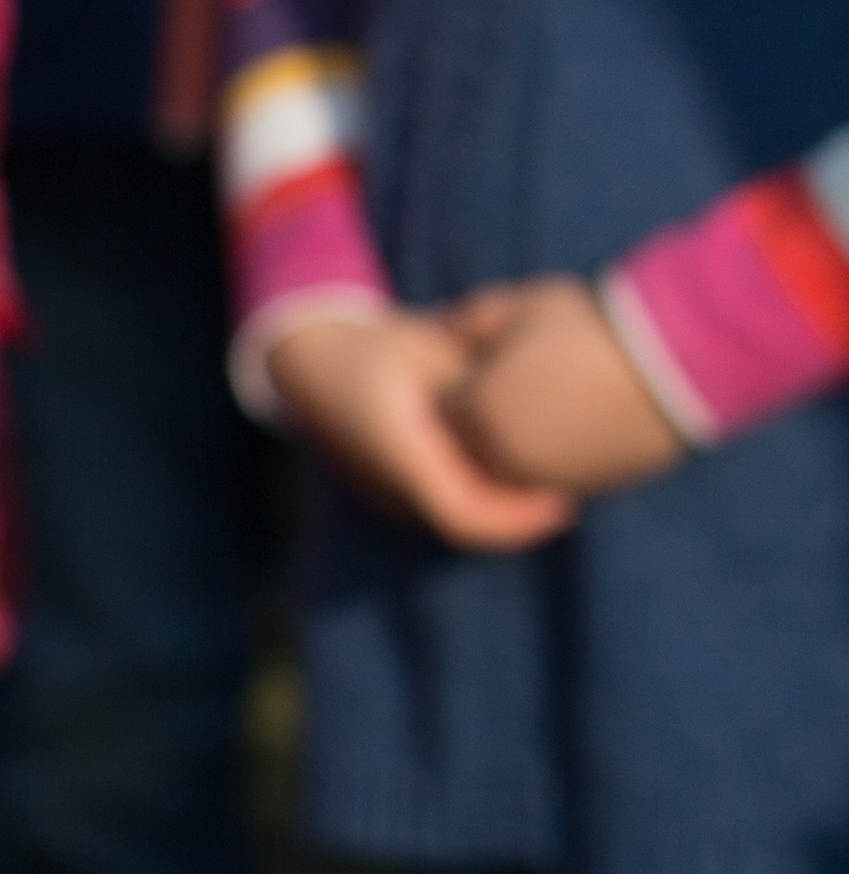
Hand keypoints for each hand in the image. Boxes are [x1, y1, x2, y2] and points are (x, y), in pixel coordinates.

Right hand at [262, 308, 581, 549]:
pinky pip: (441, 506)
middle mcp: (388, 485)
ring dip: (499, 509)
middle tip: (566, 489)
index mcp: (400, 453)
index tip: (564, 499)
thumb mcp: (434, 352)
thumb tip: (539, 411)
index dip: (520, 520)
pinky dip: (477, 497)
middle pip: (468, 526)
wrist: (307, 358)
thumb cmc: (375, 347)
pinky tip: (504, 471)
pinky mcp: (385, 490)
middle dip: (520, 516)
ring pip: (455, 520)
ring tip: (542, 481)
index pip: (467, 517)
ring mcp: (383, 493)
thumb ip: (481, 386)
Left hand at [442, 278, 692, 496]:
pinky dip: (550, 461)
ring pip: (509, 470)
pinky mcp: (588, 488)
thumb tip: (445, 327)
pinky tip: (571, 426)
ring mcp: (546, 477)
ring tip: (544, 405)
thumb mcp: (522, 307)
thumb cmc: (591, 328)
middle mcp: (504, 454)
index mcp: (478, 410)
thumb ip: (473, 319)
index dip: (459, 386)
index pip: (442, 412)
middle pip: (470, 448)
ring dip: (514, 446)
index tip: (481, 366)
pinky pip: (550, 480)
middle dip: (479, 422)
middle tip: (511, 388)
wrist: (673, 366)